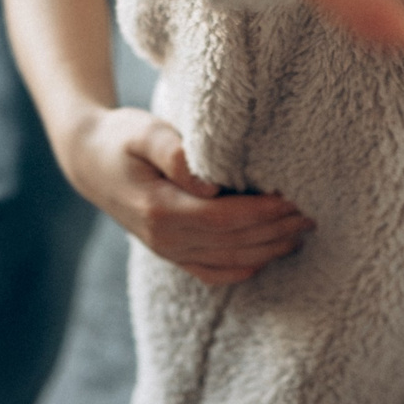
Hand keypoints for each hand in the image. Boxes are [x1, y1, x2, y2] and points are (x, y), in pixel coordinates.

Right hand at [59, 107, 311, 285]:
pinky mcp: (174, 255)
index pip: (225, 219)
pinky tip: (272, 252)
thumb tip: (209, 182)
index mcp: (161, 210)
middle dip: (278, 231)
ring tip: (303, 230)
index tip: (294, 198)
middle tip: (314, 213)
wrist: (90, 161)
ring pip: (231, 262)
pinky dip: (248, 267)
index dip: (263, 212)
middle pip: (235, 243)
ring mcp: (170, 253)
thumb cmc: (121, 138)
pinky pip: (216, 272)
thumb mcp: (143, 131)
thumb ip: (174, 153)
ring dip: (271, 249)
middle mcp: (167, 240)